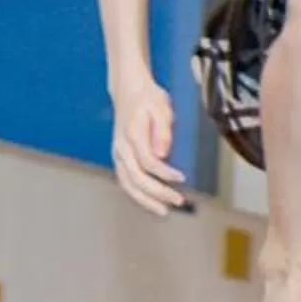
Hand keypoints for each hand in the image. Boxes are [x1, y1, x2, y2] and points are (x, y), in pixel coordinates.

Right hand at [109, 75, 187, 216]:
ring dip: (145, 200)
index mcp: (132, 134)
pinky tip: (152, 202)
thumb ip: (163, 131)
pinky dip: (137, 194)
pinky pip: (125, 180)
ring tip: (163, 211)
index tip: (182, 179)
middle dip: (157, 192)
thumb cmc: (148, 98)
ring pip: (127, 183)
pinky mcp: (120, 157)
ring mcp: (118, 153)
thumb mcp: (161, 108)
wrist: (128, 90)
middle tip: (179, 201)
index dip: (165, 173)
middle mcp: (121, 147)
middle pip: (136, 177)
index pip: (148, 161)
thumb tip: (163, 154)